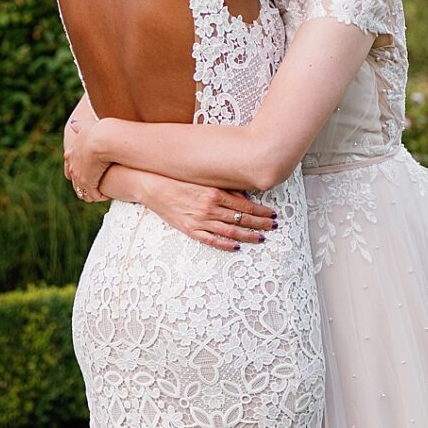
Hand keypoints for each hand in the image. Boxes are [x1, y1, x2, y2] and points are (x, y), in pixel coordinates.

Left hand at [64, 109, 114, 202]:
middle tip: (96, 186)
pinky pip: (93, 195)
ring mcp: (78, 176)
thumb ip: (79, 126)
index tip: (89, 173)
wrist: (102, 139)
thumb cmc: (98, 130)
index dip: (79, 172)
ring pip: (82, 191)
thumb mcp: (86, 126)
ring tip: (102, 193)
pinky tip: (107, 195)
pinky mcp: (87, 184)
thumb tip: (73, 124)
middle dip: (84, 185)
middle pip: (75, 181)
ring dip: (92, 192)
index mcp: (71, 153)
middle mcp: (72, 166)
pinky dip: (99, 196)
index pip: (70, 168)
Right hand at [123, 170, 276, 253]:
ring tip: (261, 238)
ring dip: (248, 235)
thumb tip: (244, 197)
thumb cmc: (179, 180)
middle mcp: (210, 208)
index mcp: (215, 193)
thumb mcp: (204, 180)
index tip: (272, 214)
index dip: (261, 211)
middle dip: (260, 223)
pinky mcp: (190, 229)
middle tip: (274, 227)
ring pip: (230, 231)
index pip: (245, 205)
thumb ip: (224, 188)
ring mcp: (200, 220)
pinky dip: (225, 245)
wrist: (153, 187)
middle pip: (241, 219)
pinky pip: (211, 240)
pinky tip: (236, 247)